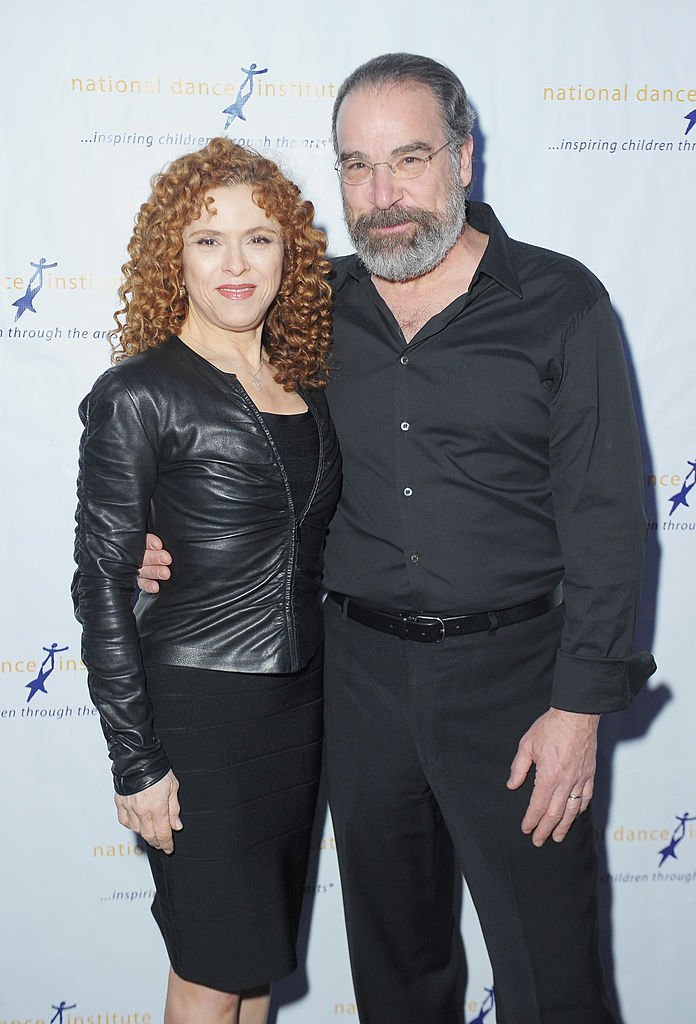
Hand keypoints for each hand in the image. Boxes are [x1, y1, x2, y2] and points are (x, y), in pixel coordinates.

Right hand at [114, 769, 181, 853]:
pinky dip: (131, 825)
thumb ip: (174, 809)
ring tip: (151, 832)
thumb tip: (176, 826)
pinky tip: (137, 823)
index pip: (163, 834)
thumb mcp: (173, 788)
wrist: (138, 759)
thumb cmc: (157, 770)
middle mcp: (142, 811)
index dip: (166, 844)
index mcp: (157, 808)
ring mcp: (129, 808)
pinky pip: (125, 821)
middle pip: (149, 835)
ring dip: (145, 834)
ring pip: (137, 830)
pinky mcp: (120, 803)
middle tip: (161, 844)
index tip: (169, 848)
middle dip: (156, 842)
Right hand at [137, 533, 171, 592]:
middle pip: (143, 555)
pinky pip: (142, 583)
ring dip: (154, 572)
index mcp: (141, 540)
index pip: (143, 539)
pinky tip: (156, 587)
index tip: (159, 545)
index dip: (150, 542)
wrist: (164, 559)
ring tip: (166, 573)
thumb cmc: (165, 542)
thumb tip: (171, 526)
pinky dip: (149, 585)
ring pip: (143, 569)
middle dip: (155, 558)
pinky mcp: (141, 579)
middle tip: (167, 559)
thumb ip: (160, 534)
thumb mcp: (160, 533)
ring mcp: (138, 566)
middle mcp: (138, 553)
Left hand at [506, 708, 598, 846]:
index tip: (526, 829)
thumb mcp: (527, 745)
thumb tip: (512, 785)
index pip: (538, 805)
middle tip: (539, 841)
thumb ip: (519, 767)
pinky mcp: (590, 774)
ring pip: (572, 810)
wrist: (577, 715)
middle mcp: (566, 782)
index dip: (531, 820)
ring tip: (557, 837)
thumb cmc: (551, 727)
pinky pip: (586, 797)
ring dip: (564, 826)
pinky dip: (580, 809)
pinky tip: (575, 815)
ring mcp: (580, 779)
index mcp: (548, 776)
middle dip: (545, 829)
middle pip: (555, 813)